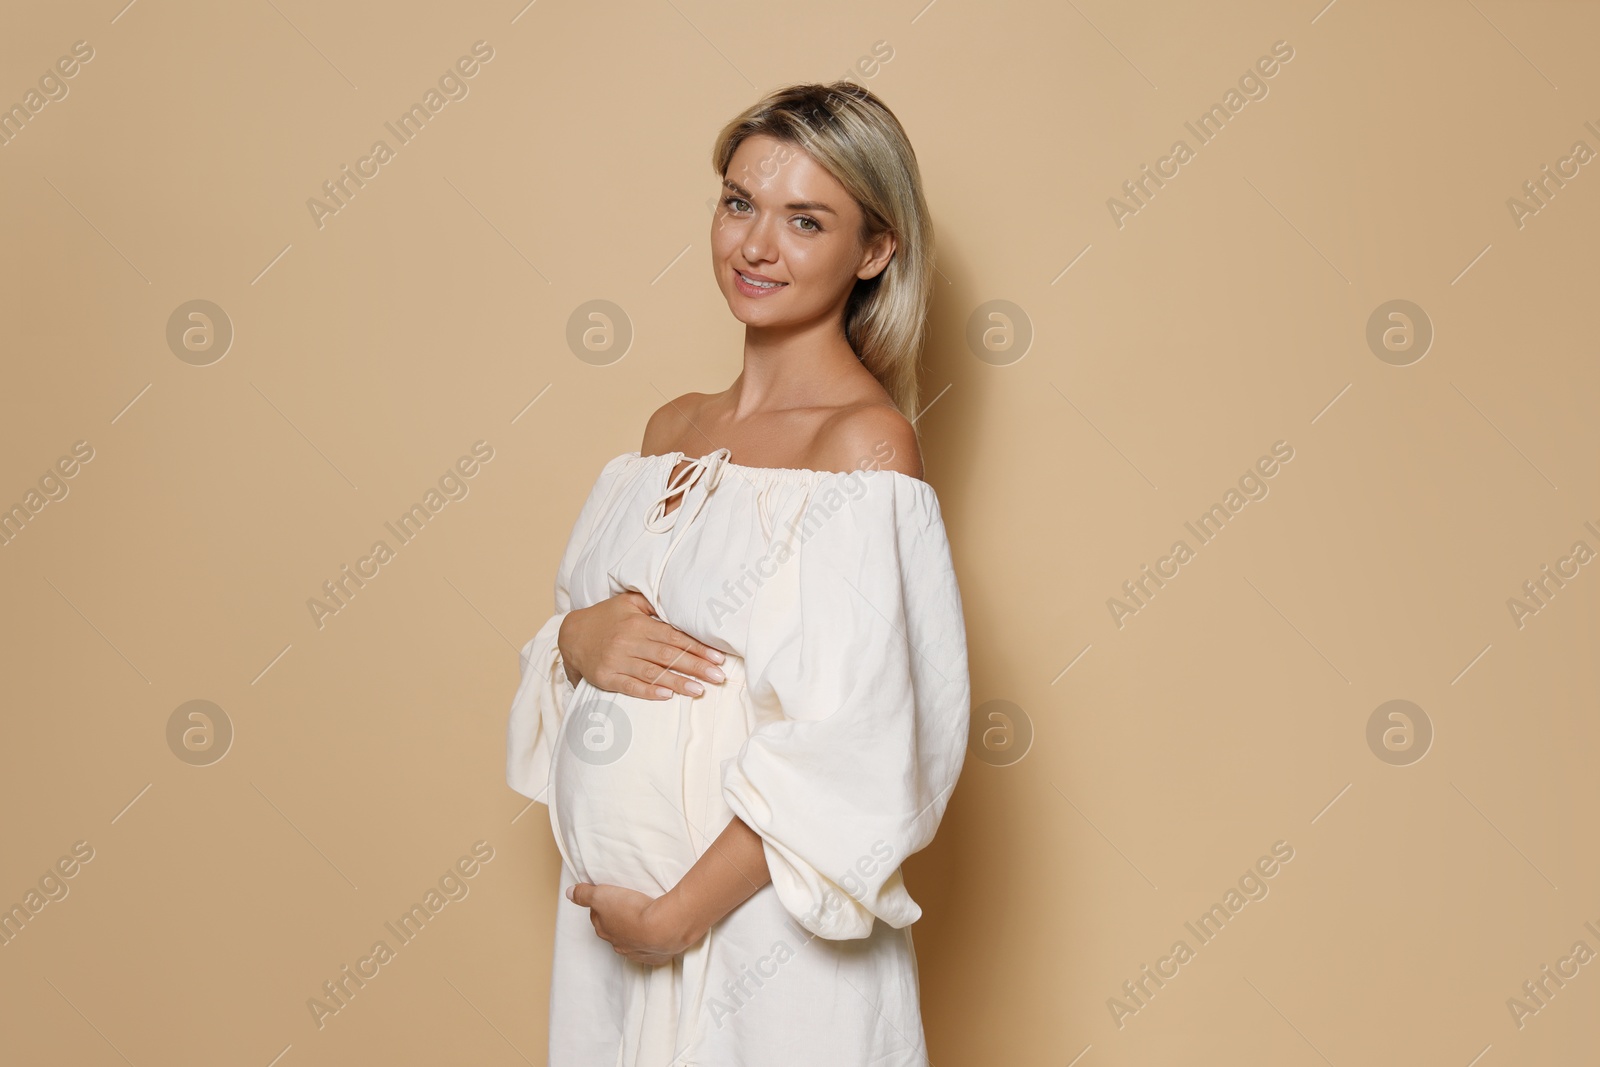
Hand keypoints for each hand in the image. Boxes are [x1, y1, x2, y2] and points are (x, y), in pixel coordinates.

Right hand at [558, 591, 726, 699]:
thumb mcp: (628, 602)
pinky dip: (648, 692)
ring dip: (678, 682)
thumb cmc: (606, 617)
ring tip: (700, 690)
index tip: (717, 657)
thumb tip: (681, 604)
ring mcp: (616, 661)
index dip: (697, 647)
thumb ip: (653, 603)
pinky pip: (630, 686)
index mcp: (638, 624)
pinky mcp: (606, 677)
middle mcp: (628, 642)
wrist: (571, 634)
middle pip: (668, 656)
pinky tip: (667, 697)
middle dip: (695, 666)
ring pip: (652, 673)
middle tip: (718, 676)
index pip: (674, 637)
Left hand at [567, 882, 700, 965]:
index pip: (597, 918)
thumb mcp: (602, 895)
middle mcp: (618, 944)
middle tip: (625, 906)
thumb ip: (584, 894)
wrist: (663, 928)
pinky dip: (651, 943)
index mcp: (605, 931)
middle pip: (613, 931)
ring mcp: (637, 952)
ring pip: (632, 941)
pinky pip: (650, 950)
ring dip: (634, 932)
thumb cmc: (632, 911)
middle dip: (617, 921)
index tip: (608, 898)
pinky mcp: (656, 956)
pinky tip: (656, 934)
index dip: (601, 907)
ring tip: (643, 918)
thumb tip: (569, 893)